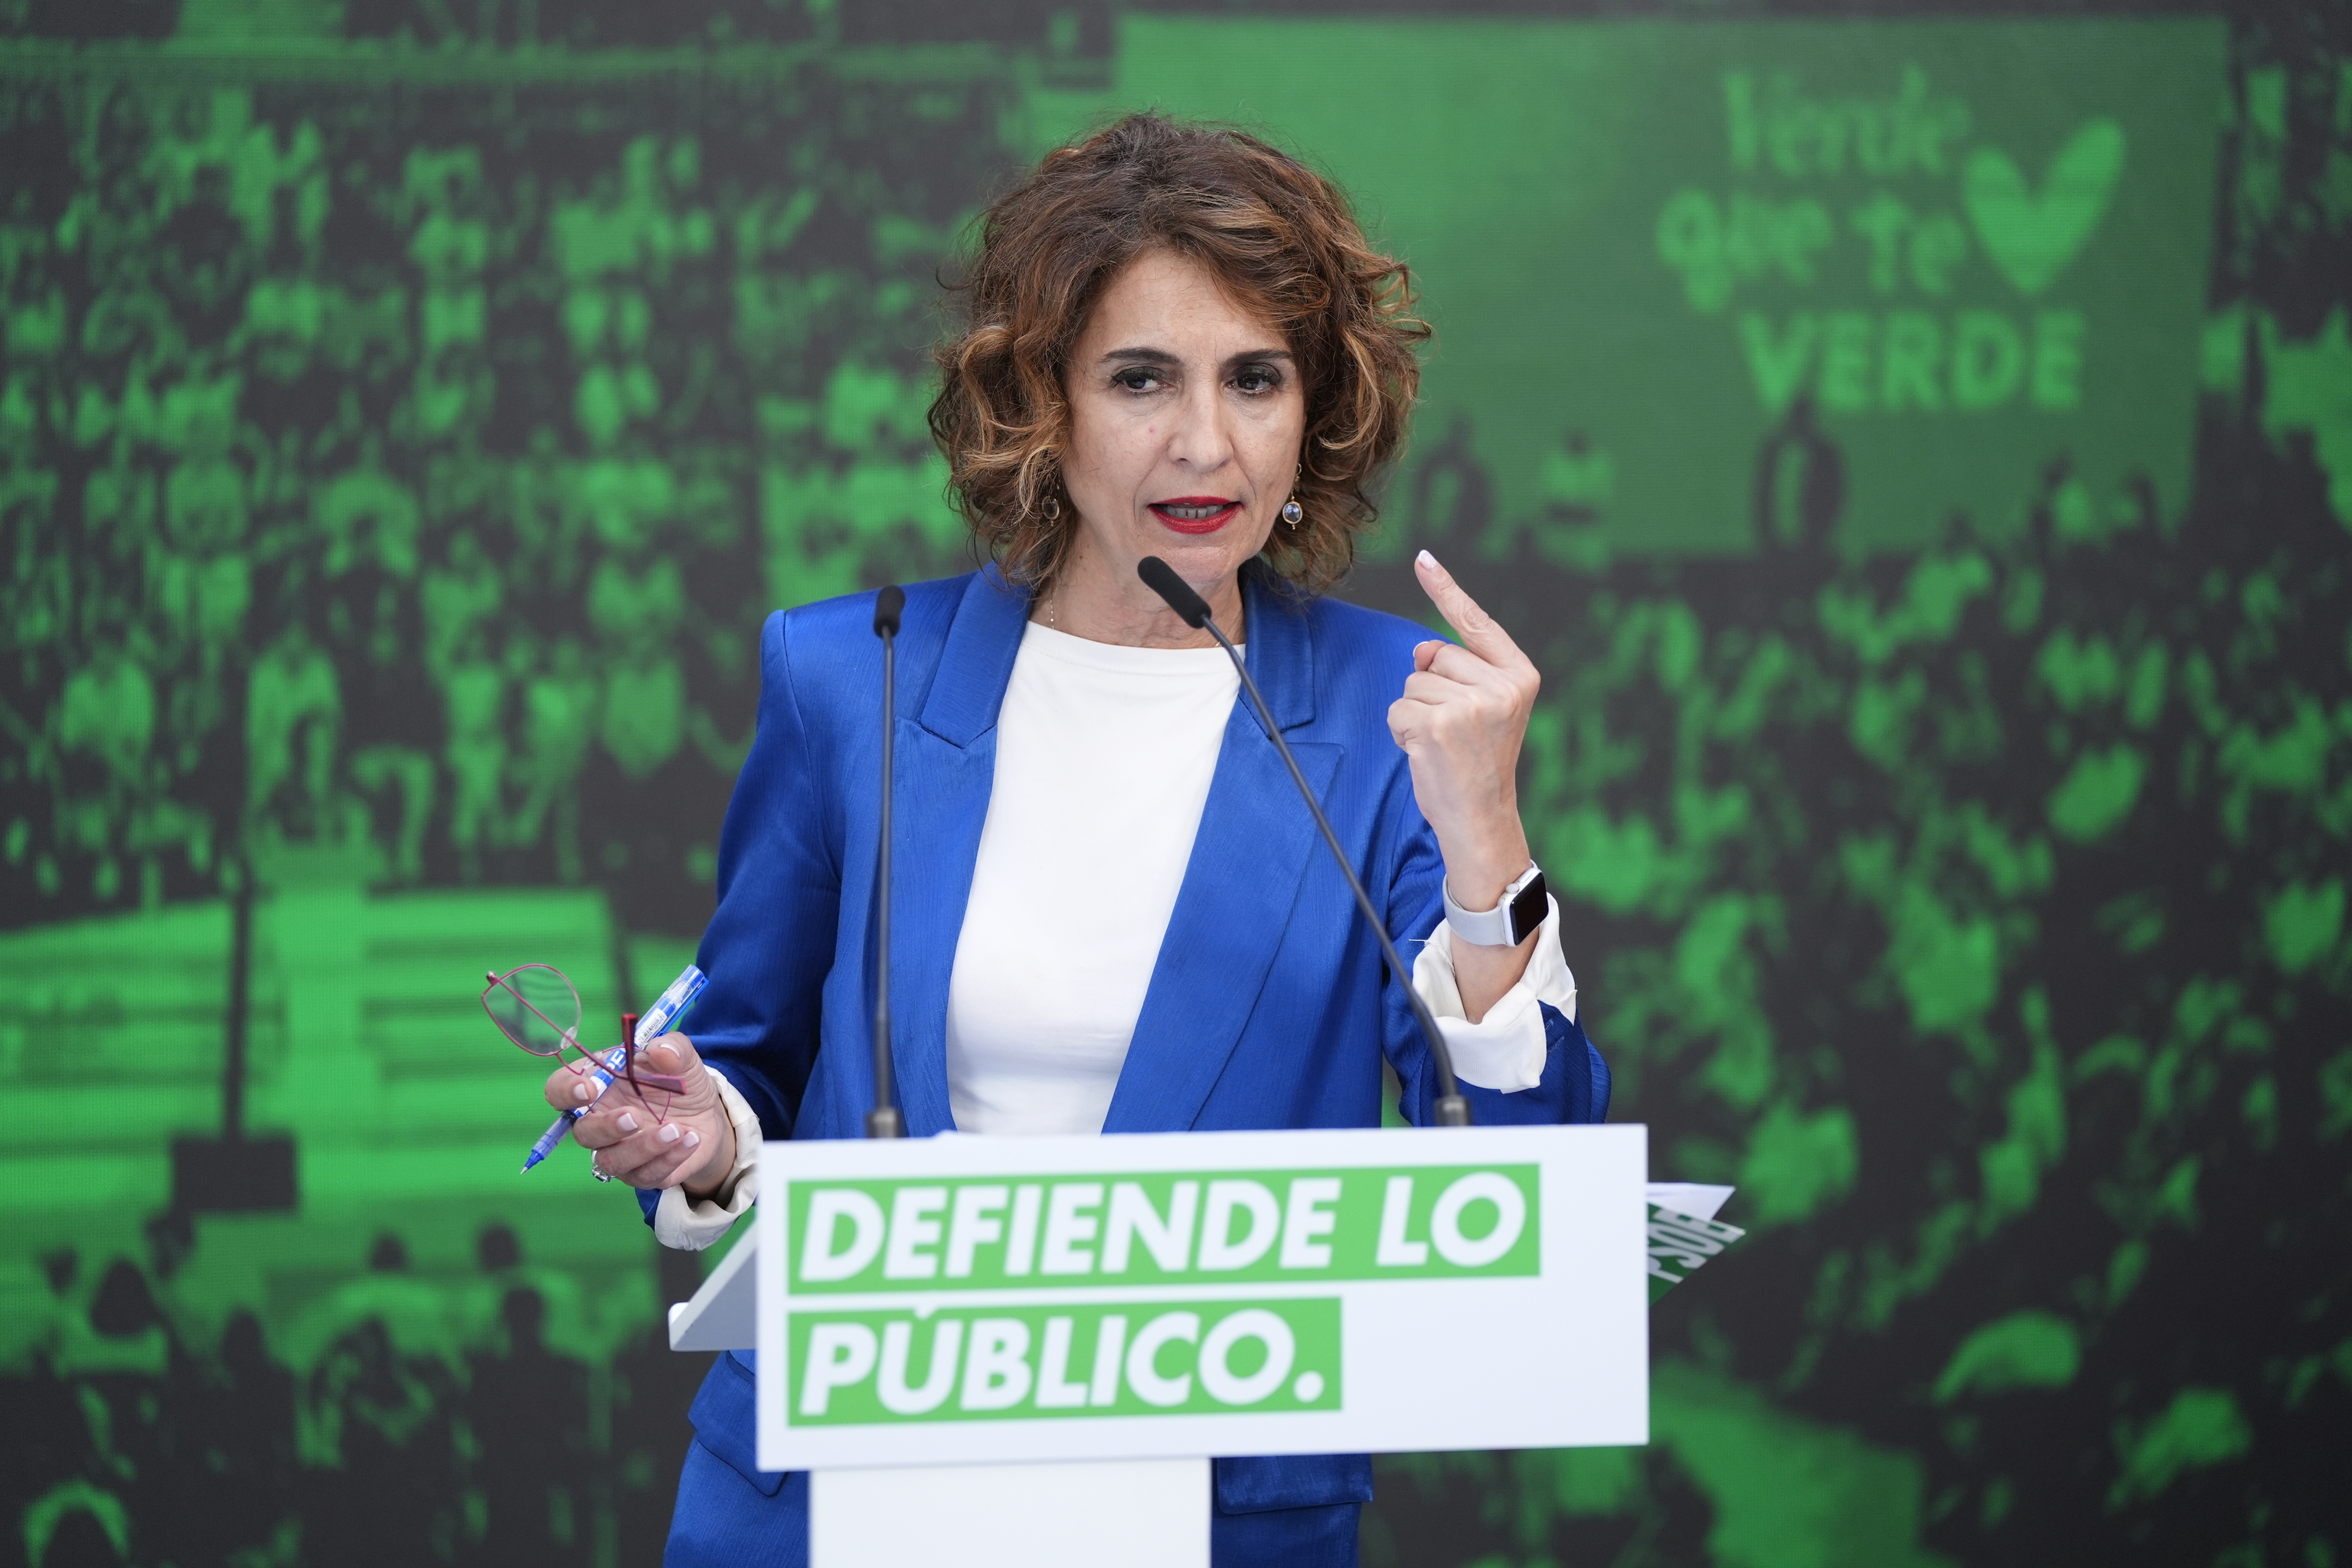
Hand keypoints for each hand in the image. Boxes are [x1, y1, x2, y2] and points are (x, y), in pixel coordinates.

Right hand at [543, 1034, 736, 1196]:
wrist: (707, 1114)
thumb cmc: (680, 1082)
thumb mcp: (682, 1059)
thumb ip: (673, 1048)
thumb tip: (661, 1049)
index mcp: (598, 1086)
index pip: (560, 1090)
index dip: (565, 1091)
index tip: (588, 1088)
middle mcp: (600, 1122)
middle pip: (583, 1133)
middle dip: (607, 1127)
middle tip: (634, 1116)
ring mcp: (619, 1151)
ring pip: (612, 1161)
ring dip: (643, 1147)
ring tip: (676, 1129)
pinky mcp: (643, 1173)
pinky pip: (646, 1175)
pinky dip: (670, 1158)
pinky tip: (691, 1139)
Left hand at [1387, 549, 1538, 910]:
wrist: (1481, 818)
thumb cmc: (1478, 763)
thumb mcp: (1482, 710)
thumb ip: (1459, 672)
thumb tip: (1421, 650)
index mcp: (1519, 676)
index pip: (1475, 623)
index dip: (1446, 590)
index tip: (1423, 559)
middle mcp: (1500, 686)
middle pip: (1435, 656)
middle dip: (1431, 689)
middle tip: (1454, 731)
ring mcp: (1470, 706)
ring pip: (1413, 683)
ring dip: (1415, 712)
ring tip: (1443, 744)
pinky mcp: (1437, 725)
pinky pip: (1398, 708)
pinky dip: (1402, 731)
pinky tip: (1427, 753)